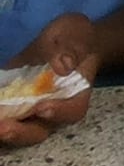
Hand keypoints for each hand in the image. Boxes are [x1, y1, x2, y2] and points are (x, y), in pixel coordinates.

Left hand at [0, 14, 96, 148]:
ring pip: (16, 131)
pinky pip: (3, 116)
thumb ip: (71, 46)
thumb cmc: (73, 37)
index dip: (59, 113)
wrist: (60, 42)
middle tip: (4, 127)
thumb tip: (63, 65)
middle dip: (21, 132)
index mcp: (75, 94)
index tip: (43, 108)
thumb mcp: (75, 32)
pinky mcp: (8, 105)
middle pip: (39, 131)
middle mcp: (51, 109)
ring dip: (4, 130)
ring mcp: (28, 110)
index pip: (72, 111)